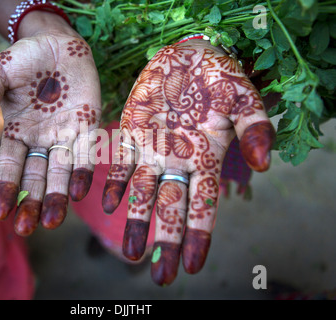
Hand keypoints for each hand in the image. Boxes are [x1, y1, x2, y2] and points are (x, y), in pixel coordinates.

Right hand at [0, 18, 100, 235]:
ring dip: (58, 197)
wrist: (57, 43)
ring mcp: (65, 136)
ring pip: (62, 172)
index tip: (1, 213)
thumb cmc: (24, 58)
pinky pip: (87, 153)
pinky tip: (79, 191)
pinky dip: (83, 171)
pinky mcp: (88, 126)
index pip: (10, 167)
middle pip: (36, 177)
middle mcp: (41, 140)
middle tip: (28, 229)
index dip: (5, 189)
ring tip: (53, 222)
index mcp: (17, 133)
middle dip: (32, 203)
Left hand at [102, 40, 274, 284]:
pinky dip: (113, 182)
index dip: (198, 235)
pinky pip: (118, 163)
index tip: (192, 265)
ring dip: (134, 220)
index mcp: (206, 158)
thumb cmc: (220, 76)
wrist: (189, 54)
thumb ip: (256, 128)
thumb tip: (263, 164)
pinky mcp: (130, 133)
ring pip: (141, 192)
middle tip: (160, 276)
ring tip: (128, 252)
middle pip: (171, 208)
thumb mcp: (244, 96)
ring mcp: (152, 150)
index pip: (203, 205)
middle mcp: (177, 162)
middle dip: (166, 241)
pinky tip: (106, 203)